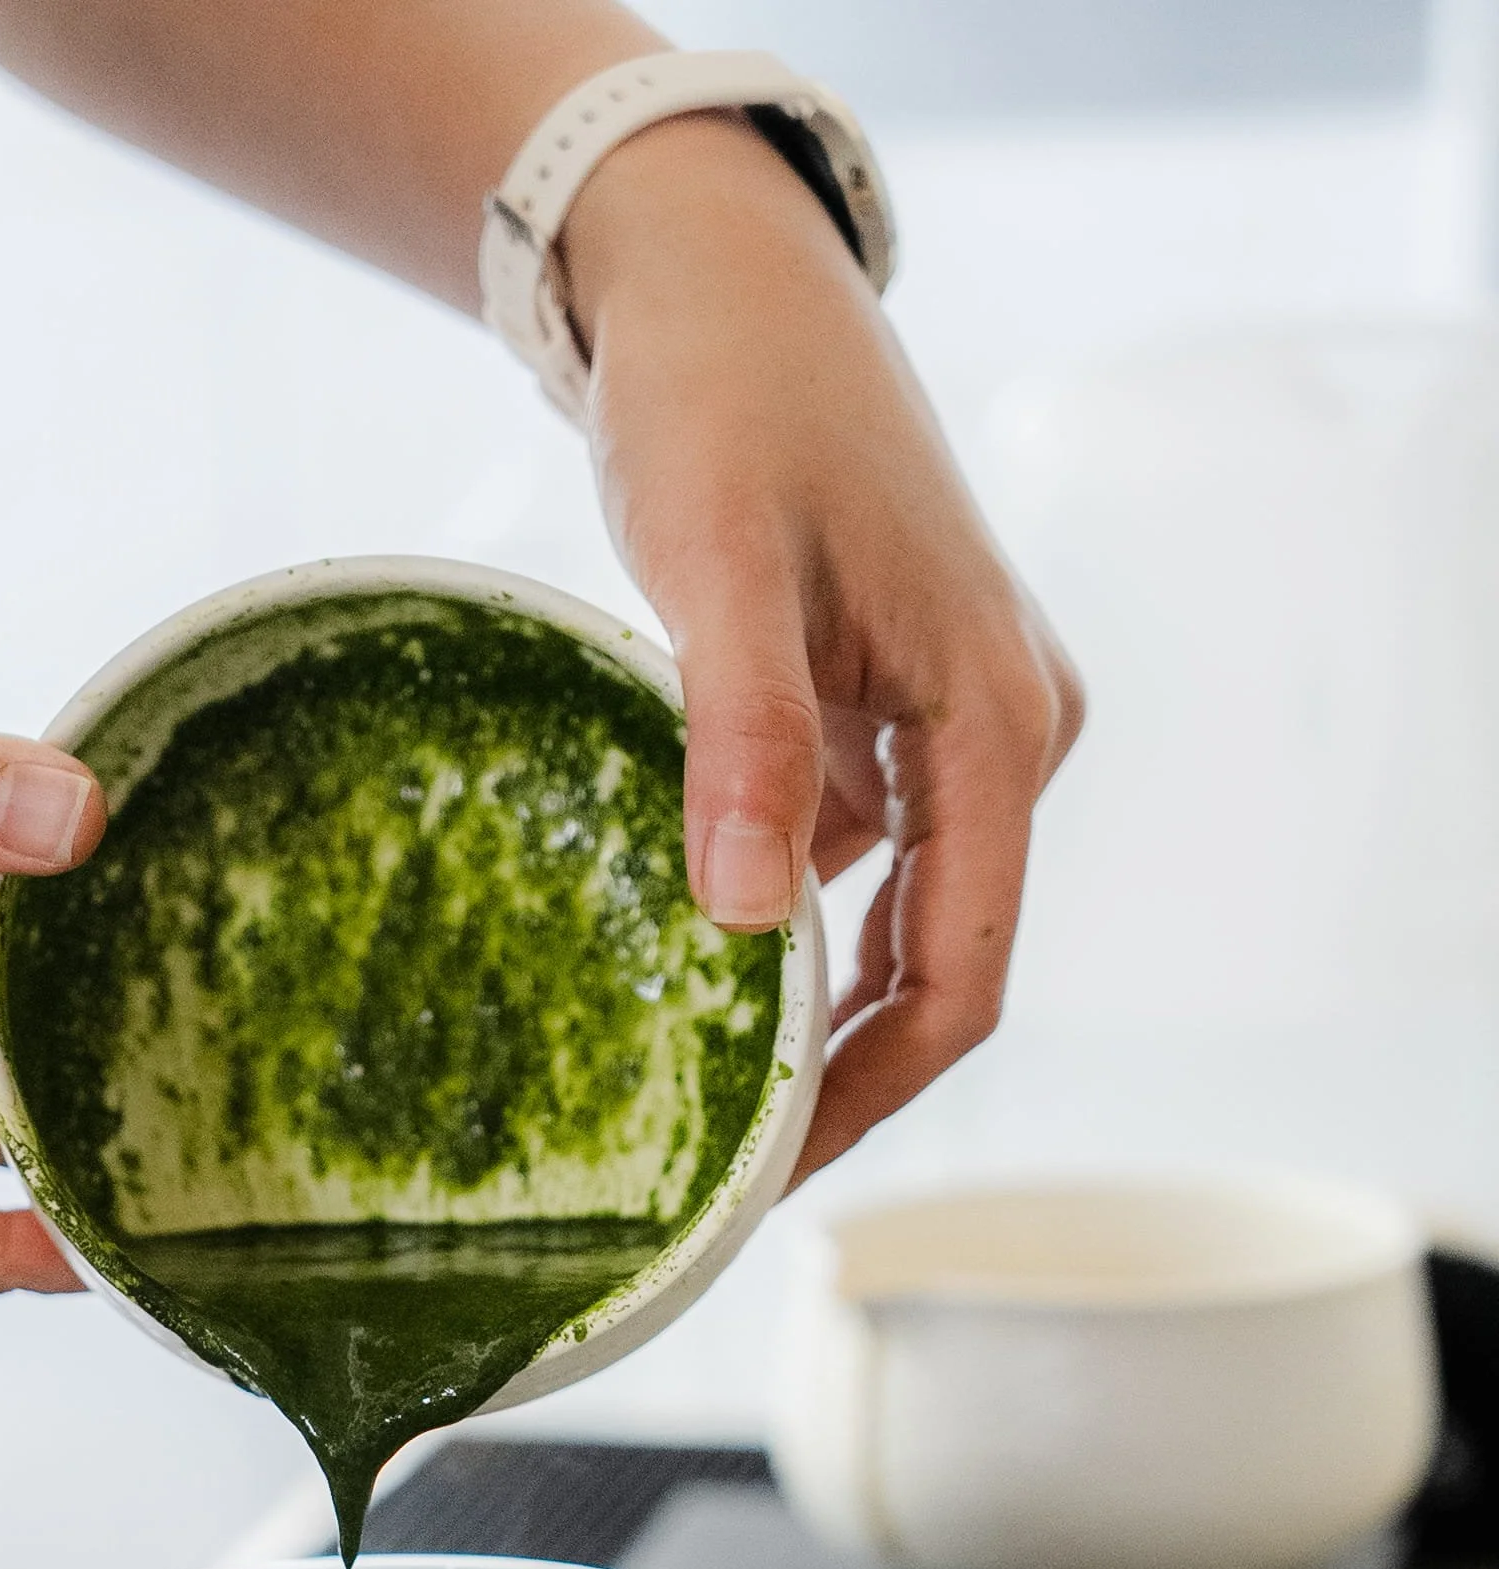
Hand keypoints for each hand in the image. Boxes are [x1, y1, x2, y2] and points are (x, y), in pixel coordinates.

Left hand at [562, 113, 1083, 1177]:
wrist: (718, 280)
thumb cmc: (727, 404)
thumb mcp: (720, 570)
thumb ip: (745, 741)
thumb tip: (746, 925)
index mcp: (996, 726)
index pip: (957, 982)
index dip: (866, 1099)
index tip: (766, 1178)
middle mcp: (1002, 736)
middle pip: (935, 972)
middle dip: (832, 1076)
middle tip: (711, 1169)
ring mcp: (950, 723)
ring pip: (891, 921)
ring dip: (797, 1002)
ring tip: (681, 1088)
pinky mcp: (889, 706)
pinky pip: (851, 856)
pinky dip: (774, 916)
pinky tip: (677, 956)